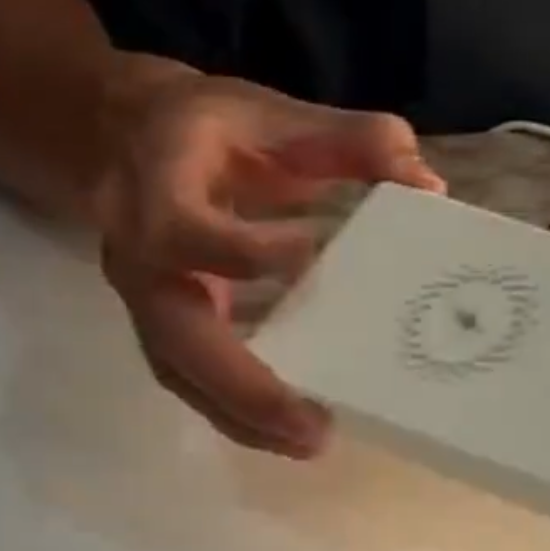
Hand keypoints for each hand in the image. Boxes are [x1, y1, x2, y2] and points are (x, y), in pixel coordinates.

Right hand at [92, 60, 445, 457]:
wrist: (122, 135)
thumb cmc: (206, 124)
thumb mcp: (274, 110)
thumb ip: (352, 139)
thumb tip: (427, 186)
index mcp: (157, 187)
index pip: (183, 232)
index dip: (239, 251)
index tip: (307, 255)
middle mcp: (137, 254)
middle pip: (174, 333)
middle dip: (241, 384)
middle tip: (311, 425)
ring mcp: (141, 298)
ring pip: (178, 370)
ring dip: (241, 414)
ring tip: (311, 440)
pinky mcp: (159, 324)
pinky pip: (190, 376)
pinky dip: (237, 408)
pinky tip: (292, 427)